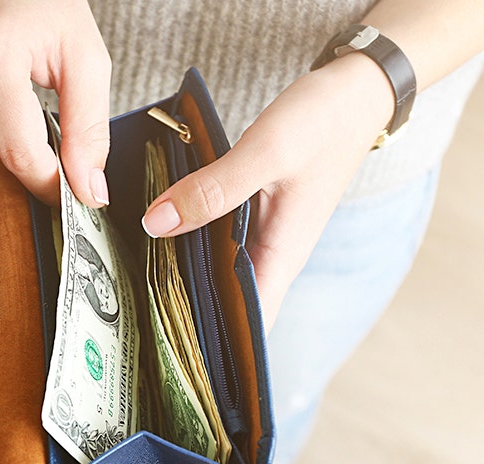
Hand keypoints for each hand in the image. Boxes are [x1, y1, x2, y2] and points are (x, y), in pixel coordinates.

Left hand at [140, 55, 395, 330]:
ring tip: (128, 276)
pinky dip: (188, 235)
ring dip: (181, 272)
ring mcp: (262, 233)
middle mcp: (272, 253)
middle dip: (183, 312)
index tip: (164, 351)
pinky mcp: (252, 211)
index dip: (212, 346)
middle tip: (128, 314)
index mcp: (282, 256)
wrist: (354, 91)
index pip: (247, 325)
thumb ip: (213, 190)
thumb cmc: (323, 123)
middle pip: (225, 302)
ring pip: (216, 268)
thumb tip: (157, 224)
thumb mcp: (266, 152)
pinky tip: (154, 227)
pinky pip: (216, 237)